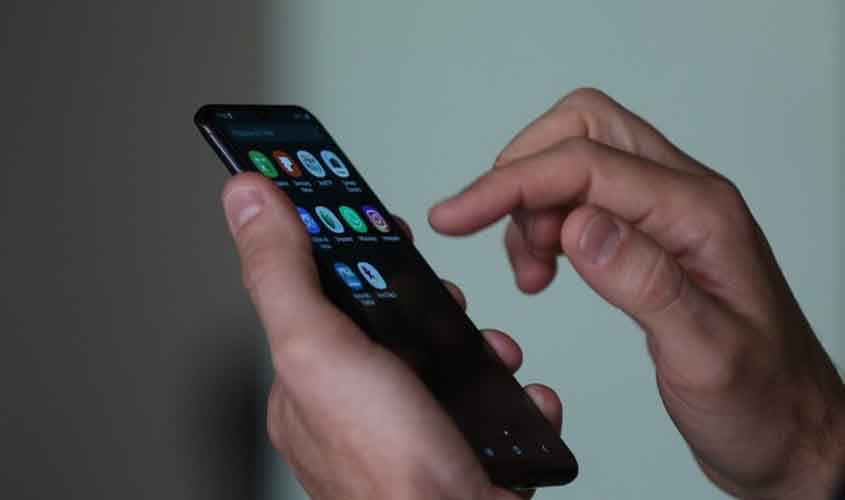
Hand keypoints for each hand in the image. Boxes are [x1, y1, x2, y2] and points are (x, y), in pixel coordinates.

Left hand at [221, 173, 562, 499]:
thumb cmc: (389, 472)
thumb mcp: (319, 349)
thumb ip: (283, 271)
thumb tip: (246, 196)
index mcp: (308, 384)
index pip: (318, 293)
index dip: (349, 250)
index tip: (377, 220)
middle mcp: (354, 409)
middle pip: (389, 321)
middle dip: (429, 298)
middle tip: (444, 297)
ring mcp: (409, 431)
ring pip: (445, 359)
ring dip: (478, 343)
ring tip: (491, 349)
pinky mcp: (458, 451)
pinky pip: (487, 403)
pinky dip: (508, 393)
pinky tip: (517, 397)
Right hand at [429, 88, 844, 498]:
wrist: (790, 430)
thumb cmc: (762, 401)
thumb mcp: (706, 356)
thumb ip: (645, 284)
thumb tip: (578, 226)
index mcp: (700, 216)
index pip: (587, 165)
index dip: (512, 183)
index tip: (457, 215)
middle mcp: (686, 199)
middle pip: (585, 129)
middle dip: (522, 173)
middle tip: (491, 234)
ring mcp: (668, 214)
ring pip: (579, 158)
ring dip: (532, 202)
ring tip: (529, 270)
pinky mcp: (651, 236)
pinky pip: (585, 197)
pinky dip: (546, 222)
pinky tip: (545, 269)